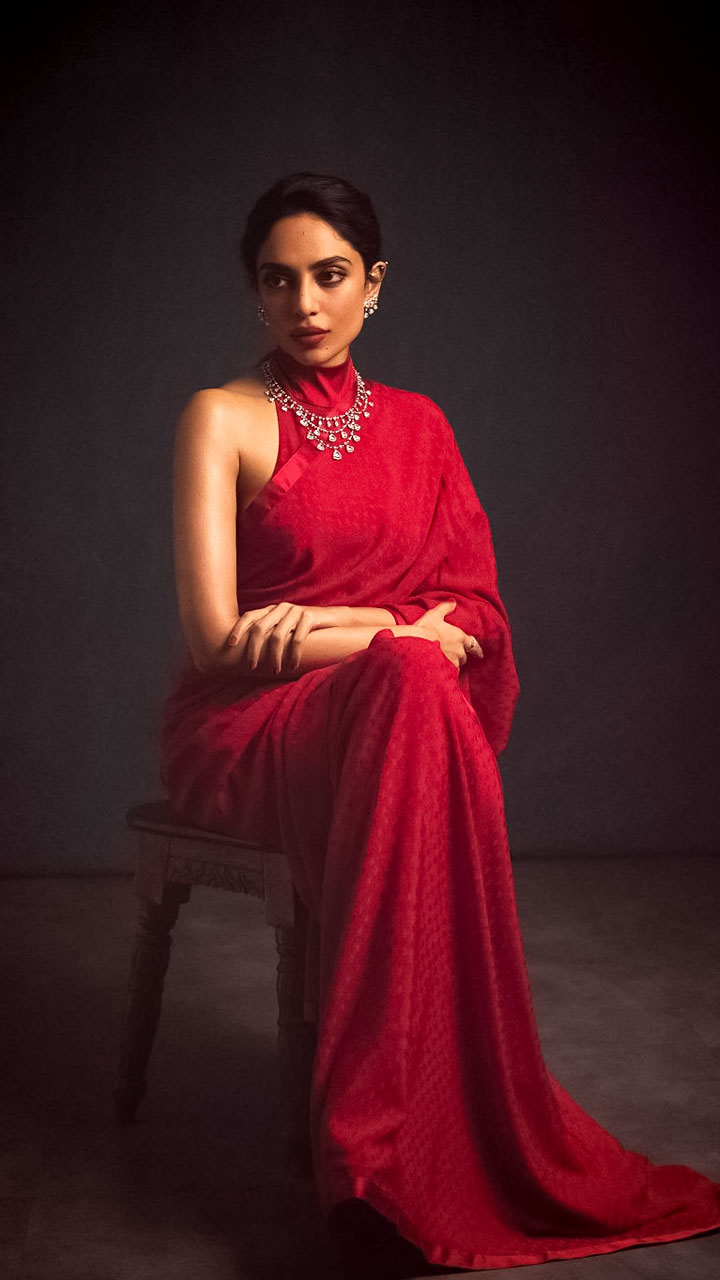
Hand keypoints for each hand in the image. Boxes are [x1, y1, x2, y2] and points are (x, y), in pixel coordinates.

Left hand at [224, 603, 344, 674]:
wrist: (334, 620)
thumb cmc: (304, 629)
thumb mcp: (284, 629)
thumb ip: (269, 634)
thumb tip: (246, 653)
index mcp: (271, 610)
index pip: (249, 616)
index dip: (238, 630)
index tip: (229, 645)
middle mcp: (281, 608)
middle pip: (260, 628)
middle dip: (254, 650)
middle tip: (252, 667)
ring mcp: (295, 611)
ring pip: (278, 636)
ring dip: (274, 657)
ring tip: (275, 671)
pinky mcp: (310, 617)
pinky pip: (297, 639)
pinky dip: (293, 655)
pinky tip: (292, 666)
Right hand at [401, 601, 482, 669]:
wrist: (414, 644)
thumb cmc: (424, 628)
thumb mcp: (434, 614)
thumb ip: (445, 608)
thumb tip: (453, 602)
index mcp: (459, 637)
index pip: (472, 644)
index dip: (476, 649)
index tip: (480, 654)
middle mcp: (458, 651)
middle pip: (464, 657)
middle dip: (460, 656)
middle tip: (453, 655)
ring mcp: (452, 662)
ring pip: (457, 666)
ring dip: (453, 665)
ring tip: (445, 664)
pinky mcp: (444, 670)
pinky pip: (449, 673)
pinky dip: (447, 672)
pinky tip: (441, 672)